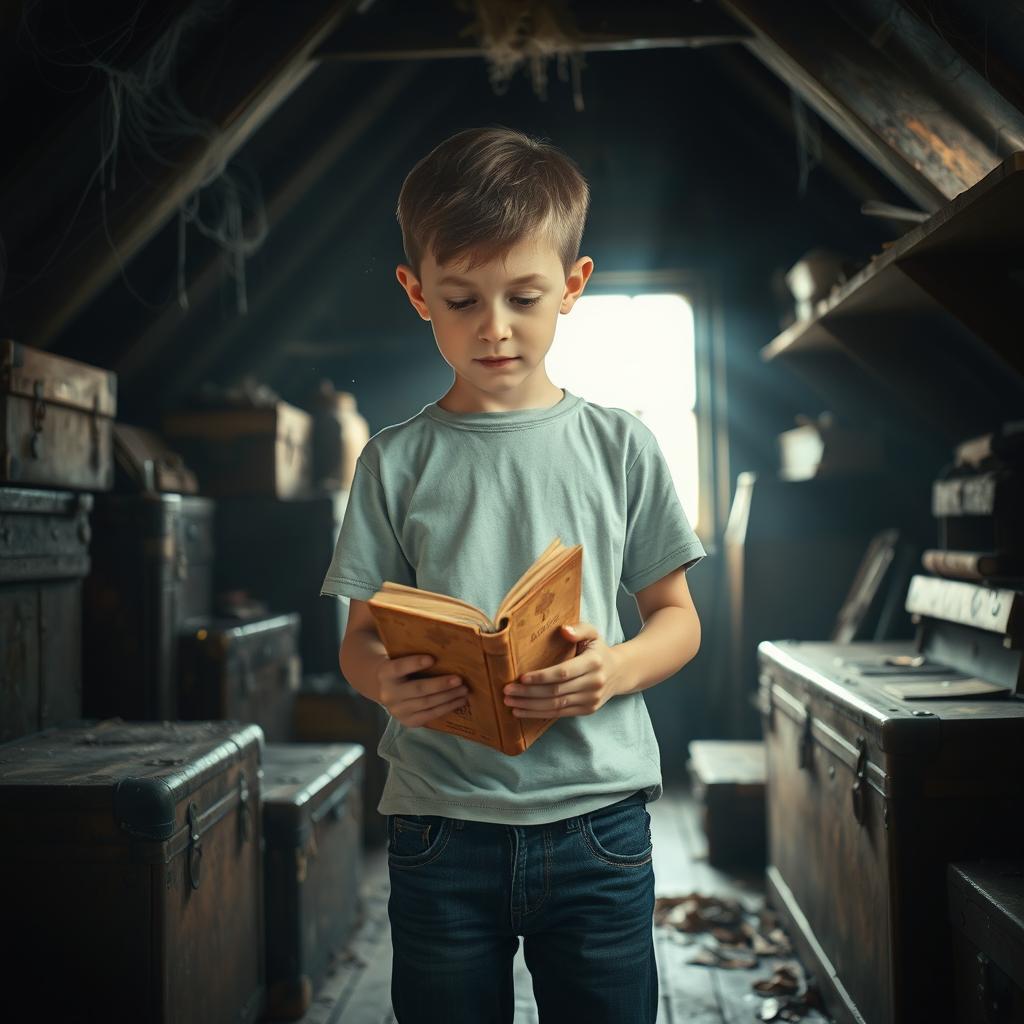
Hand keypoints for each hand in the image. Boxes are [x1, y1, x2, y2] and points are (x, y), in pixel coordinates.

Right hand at [375, 654, 467, 727]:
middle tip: (459, 679)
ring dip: (448, 697)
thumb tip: (446, 648)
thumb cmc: (402, 668)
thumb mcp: (401, 658)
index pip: (399, 667)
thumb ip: (415, 653)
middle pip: (418, 689)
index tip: (432, 658)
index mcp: (385, 673)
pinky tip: (459, 701)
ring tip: (464, 690)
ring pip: (426, 703)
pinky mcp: (407, 721)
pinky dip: (446, 708)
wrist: (386, 688)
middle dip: (440, 684)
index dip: (415, 663)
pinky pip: (429, 715)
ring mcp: (397, 710)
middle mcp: (388, 693)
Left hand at [502, 622, 623, 717]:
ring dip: (530, 706)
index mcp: (594, 662)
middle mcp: (594, 683)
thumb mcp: (592, 633)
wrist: (619, 672)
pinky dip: (539, 714)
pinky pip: (560, 714)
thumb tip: (563, 630)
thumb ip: (578, 629)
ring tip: (510, 703)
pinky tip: (522, 711)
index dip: (542, 677)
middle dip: (529, 693)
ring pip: (556, 706)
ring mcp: (591, 699)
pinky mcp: (587, 710)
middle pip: (556, 692)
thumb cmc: (598, 650)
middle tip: (507, 691)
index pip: (563, 672)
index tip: (521, 677)